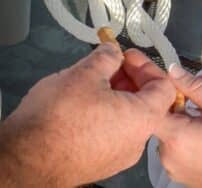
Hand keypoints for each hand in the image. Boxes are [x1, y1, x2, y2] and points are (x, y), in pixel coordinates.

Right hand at [0, 45, 175, 186]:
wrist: (26, 161)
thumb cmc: (60, 115)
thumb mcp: (86, 73)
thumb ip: (108, 56)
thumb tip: (114, 51)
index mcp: (143, 117)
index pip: (165, 86)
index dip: (147, 66)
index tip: (126, 56)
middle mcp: (138, 139)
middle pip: (147, 100)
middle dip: (130, 77)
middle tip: (110, 64)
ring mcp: (121, 154)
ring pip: (130, 115)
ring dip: (119, 93)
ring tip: (96, 80)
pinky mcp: (104, 161)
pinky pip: (116, 130)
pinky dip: (110, 111)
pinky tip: (87, 103)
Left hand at [156, 64, 201, 187]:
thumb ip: (196, 88)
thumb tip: (172, 70)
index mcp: (176, 137)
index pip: (154, 106)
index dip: (167, 92)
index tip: (187, 87)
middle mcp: (166, 154)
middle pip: (162, 118)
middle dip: (181, 102)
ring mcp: (170, 166)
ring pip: (169, 130)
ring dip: (184, 117)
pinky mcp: (177, 173)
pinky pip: (174, 145)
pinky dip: (185, 133)